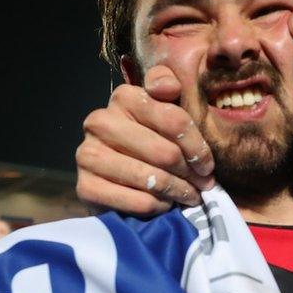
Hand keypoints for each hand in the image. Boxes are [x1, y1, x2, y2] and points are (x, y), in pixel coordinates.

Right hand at [76, 65, 215, 214]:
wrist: (115, 178)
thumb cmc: (149, 141)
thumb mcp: (163, 109)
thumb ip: (167, 86)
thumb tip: (168, 87)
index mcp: (124, 98)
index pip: (174, 121)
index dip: (197, 147)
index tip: (207, 165)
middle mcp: (100, 122)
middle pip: (165, 152)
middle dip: (190, 173)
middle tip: (203, 185)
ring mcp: (88, 154)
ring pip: (152, 179)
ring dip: (178, 191)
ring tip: (189, 196)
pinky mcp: (85, 186)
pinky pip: (136, 201)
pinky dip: (157, 206)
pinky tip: (165, 204)